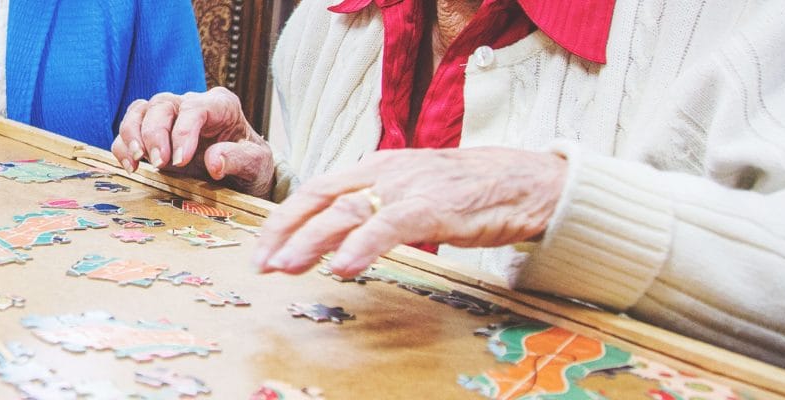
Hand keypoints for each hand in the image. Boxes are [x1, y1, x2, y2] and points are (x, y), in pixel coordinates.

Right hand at [113, 87, 273, 195]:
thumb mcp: (257, 165)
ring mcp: (169, 118)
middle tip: (161, 163)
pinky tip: (132, 166)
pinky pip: (129, 130)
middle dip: (155, 133)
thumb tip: (214, 161)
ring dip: (133, 135)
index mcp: (221, 105)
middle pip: (162, 105)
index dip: (183, 131)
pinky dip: (123, 146)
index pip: (195, 107)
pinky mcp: (153, 135)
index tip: (181, 161)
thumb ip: (239, 159)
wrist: (241, 180)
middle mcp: (191, 106)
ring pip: (140, 111)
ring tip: (138, 161)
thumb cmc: (250, 166)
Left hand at [250, 147, 568, 277]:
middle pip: (319, 199)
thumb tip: (333, 238)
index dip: (283, 220)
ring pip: (347, 211)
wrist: (523, 181)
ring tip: (288, 266)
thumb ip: (372, 207)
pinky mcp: (435, 206)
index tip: (261, 249)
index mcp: (373, 167)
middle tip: (261, 263)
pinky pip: (391, 225)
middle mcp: (383, 172)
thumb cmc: (464, 191)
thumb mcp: (407, 192)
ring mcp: (407, 187)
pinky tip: (345, 267)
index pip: (314, 190)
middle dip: (285, 232)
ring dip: (312, 241)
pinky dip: (364, 246)